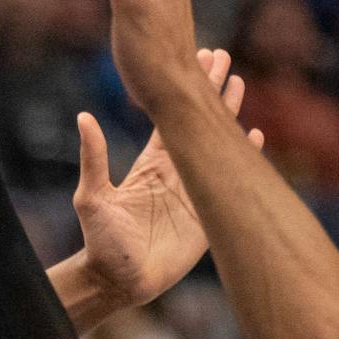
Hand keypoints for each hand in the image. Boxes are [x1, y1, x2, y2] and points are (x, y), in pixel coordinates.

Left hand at [74, 48, 263, 308]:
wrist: (119, 282)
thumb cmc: (101, 243)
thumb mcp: (93, 199)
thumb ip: (94, 159)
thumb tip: (84, 117)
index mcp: (149, 165)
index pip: (171, 118)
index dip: (184, 90)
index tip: (197, 59)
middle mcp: (174, 172)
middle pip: (196, 123)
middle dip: (211, 90)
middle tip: (225, 57)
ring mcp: (194, 192)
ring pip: (215, 146)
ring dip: (229, 115)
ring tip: (242, 84)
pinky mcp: (208, 216)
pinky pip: (229, 182)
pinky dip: (243, 158)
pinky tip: (255, 136)